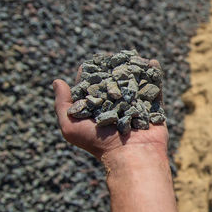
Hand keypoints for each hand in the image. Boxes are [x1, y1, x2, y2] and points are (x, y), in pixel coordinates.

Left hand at [52, 61, 167, 161]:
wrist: (131, 156)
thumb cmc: (99, 144)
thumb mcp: (71, 126)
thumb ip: (63, 104)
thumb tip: (57, 81)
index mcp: (97, 111)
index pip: (92, 88)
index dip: (90, 74)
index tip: (91, 63)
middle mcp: (116, 108)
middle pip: (114, 82)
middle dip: (114, 68)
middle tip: (113, 56)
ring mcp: (135, 107)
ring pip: (134, 83)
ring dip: (134, 69)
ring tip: (132, 55)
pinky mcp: (152, 109)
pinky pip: (154, 90)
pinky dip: (154, 75)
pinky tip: (151, 61)